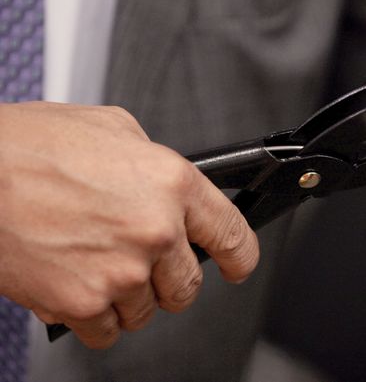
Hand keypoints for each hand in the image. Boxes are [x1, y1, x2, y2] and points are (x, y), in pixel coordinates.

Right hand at [0, 102, 258, 347]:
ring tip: (95, 262)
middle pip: (188, 285)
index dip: (239, 257)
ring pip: (146, 311)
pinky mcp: (81, 302)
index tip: (237, 265)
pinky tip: (77, 282)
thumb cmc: (30, 146)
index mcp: (172, 184)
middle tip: (140, 260)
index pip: (232, 236)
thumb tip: (169, 185)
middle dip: (169, 278)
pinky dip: (95, 315)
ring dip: (129, 296)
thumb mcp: (113, 129)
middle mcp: (154, 230)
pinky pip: (106, 331)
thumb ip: (154, 161)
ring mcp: (120, 271)